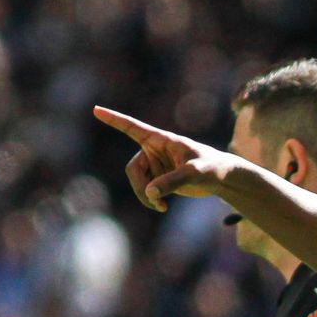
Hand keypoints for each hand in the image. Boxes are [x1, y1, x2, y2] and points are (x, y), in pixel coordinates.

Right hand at [92, 105, 239, 211]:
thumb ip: (173, 181)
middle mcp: (153, 151)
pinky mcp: (158, 179)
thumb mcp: (194, 173)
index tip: (96, 109)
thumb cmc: (211, 167)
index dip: (114, 119)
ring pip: (137, 182)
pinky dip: (150, 200)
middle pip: (133, 169)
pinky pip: (145, 191)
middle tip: (155, 200)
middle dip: (140, 187)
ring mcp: (154, 166)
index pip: (132, 128)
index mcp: (160, 139)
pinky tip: (163, 207)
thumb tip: (151, 193)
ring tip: (161, 206)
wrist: (220, 178)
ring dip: (145, 196)